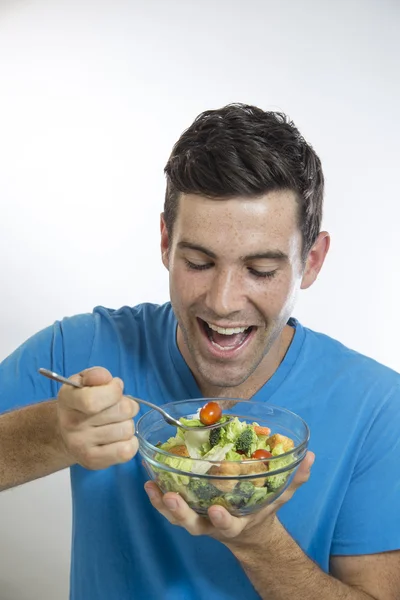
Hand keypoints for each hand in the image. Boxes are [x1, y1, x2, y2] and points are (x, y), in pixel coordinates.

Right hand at [57, 367, 138, 468]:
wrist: (65, 433)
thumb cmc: (81, 401)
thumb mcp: (84, 381)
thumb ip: (96, 375)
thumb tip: (108, 380)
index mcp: (67, 400)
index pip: (93, 400)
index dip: (114, 391)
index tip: (115, 387)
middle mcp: (71, 425)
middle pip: (121, 412)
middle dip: (126, 405)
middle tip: (117, 407)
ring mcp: (80, 446)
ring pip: (127, 430)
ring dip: (127, 423)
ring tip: (115, 422)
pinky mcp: (92, 462)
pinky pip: (127, 451)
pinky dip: (130, 442)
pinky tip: (119, 437)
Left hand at [144, 451, 313, 548]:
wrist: (248, 532)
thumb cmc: (262, 510)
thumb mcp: (280, 497)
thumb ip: (295, 479)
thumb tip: (310, 456)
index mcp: (236, 523)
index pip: (228, 526)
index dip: (222, 520)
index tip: (218, 510)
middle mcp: (213, 525)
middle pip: (193, 524)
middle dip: (181, 513)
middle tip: (173, 497)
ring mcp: (198, 519)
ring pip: (177, 517)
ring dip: (163, 504)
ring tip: (152, 487)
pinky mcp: (188, 511)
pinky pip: (169, 508)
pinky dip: (158, 498)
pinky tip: (149, 482)